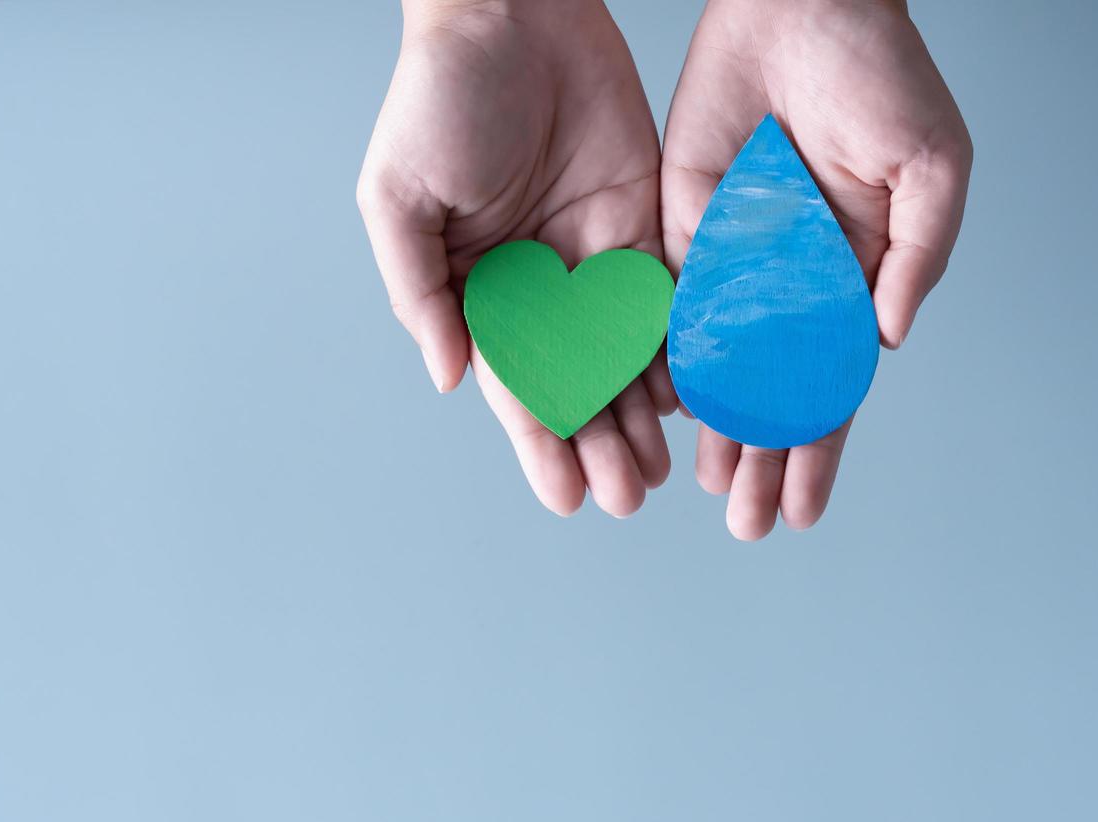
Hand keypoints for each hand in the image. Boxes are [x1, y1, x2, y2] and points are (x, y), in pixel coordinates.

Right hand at [358, 0, 677, 517]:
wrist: (512, 11)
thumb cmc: (440, 96)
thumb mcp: (399, 196)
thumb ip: (421, 290)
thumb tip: (449, 377)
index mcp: (482, 289)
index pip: (517, 385)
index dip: (543, 444)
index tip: (568, 497)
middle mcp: (542, 287)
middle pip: (579, 383)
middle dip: (602, 444)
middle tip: (631, 496)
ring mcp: (595, 258)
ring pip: (626, 355)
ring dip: (644, 415)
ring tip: (666, 470)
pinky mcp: (643, 223)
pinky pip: (665, 297)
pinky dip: (680, 346)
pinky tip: (698, 394)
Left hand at [662, 0, 971, 538]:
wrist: (804, 3)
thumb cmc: (882, 75)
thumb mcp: (932, 167)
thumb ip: (916, 257)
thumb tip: (887, 343)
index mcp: (856, 279)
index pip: (832, 386)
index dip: (817, 450)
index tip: (803, 510)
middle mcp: (795, 284)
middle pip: (774, 392)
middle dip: (762, 460)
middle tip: (747, 524)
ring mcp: (739, 262)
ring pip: (722, 365)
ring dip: (717, 429)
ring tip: (710, 489)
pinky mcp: (687, 228)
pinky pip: (674, 306)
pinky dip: (669, 360)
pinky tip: (665, 413)